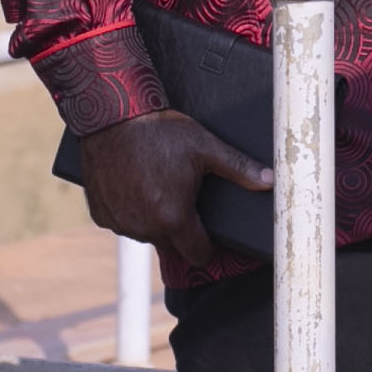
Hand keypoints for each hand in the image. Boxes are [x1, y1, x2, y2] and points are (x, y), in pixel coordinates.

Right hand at [72, 107, 270, 288]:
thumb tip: (271, 181)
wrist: (114, 116)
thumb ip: (239, 169)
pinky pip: (121, 223)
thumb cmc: (161, 130)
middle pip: (172, 245)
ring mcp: (120, 223)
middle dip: (179, 229)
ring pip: (145, 235)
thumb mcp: (205, 148)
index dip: (206, 246)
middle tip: (181, 198)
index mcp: (174, 218)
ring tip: (157, 188)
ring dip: (153, 222)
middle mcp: (145, 228)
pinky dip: (129, 213)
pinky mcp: (100, 214)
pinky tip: (134, 187)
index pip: (198, 255)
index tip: (206, 234)